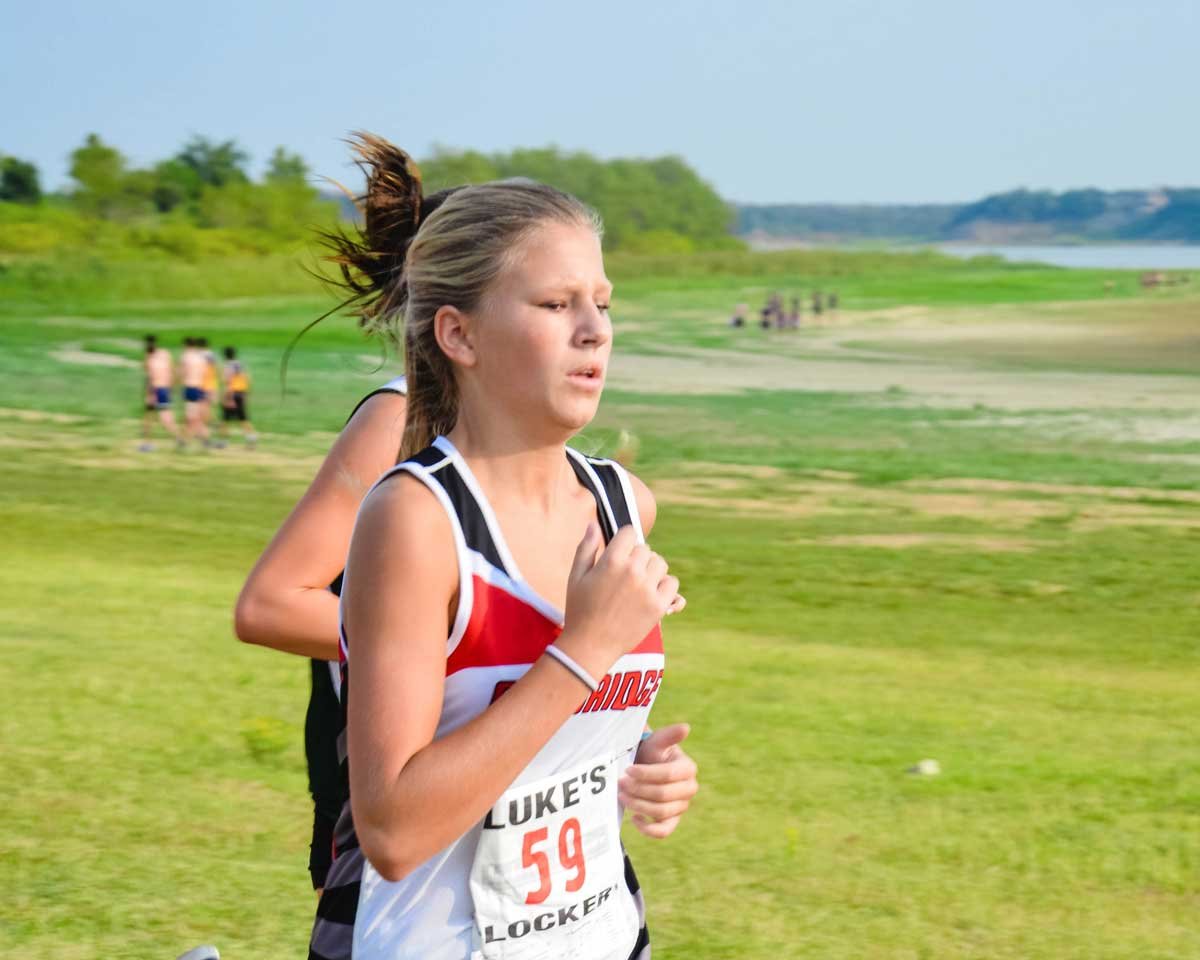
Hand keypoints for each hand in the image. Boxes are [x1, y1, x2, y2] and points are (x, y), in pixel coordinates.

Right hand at [559, 524, 680, 676]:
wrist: (590, 646)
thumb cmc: (580, 610)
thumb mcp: (576, 576)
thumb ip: (586, 548)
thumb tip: (593, 524)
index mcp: (611, 560)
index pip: (629, 533)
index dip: (624, 541)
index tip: (620, 551)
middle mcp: (633, 571)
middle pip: (645, 549)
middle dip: (636, 557)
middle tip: (624, 575)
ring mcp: (648, 589)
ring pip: (660, 564)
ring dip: (651, 570)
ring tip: (638, 584)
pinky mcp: (659, 606)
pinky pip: (672, 584)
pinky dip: (664, 587)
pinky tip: (651, 594)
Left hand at [618, 723, 697, 838]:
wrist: (645, 767)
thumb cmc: (651, 753)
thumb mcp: (657, 742)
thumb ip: (669, 735)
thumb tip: (685, 727)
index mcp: (688, 768)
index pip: (668, 775)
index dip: (647, 774)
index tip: (628, 770)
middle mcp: (689, 789)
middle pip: (663, 795)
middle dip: (639, 790)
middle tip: (620, 783)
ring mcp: (681, 806)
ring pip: (661, 812)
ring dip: (638, 805)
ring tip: (622, 795)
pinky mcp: (672, 821)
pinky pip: (664, 832)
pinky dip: (648, 829)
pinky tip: (634, 818)